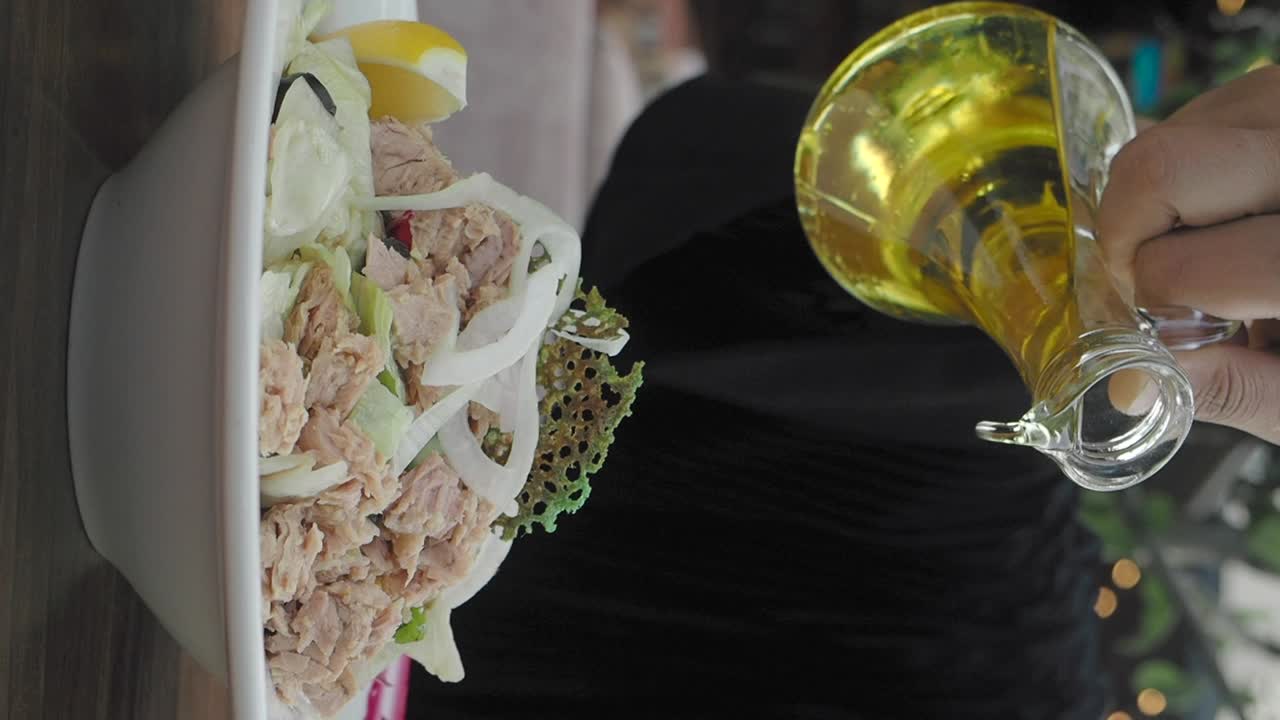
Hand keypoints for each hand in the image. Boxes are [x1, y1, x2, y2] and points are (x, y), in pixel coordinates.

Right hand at [1098, 66, 1279, 442]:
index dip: (1149, 305)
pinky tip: (1234, 211)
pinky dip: (1192, 170)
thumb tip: (1133, 383)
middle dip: (1128, 235)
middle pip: (1159, 169)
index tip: (1168, 325)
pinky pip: (1203, 114)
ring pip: (1170, 133)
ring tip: (1210, 245)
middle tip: (1154, 277)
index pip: (1178, 265)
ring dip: (1158, 200)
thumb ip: (1234, 388)